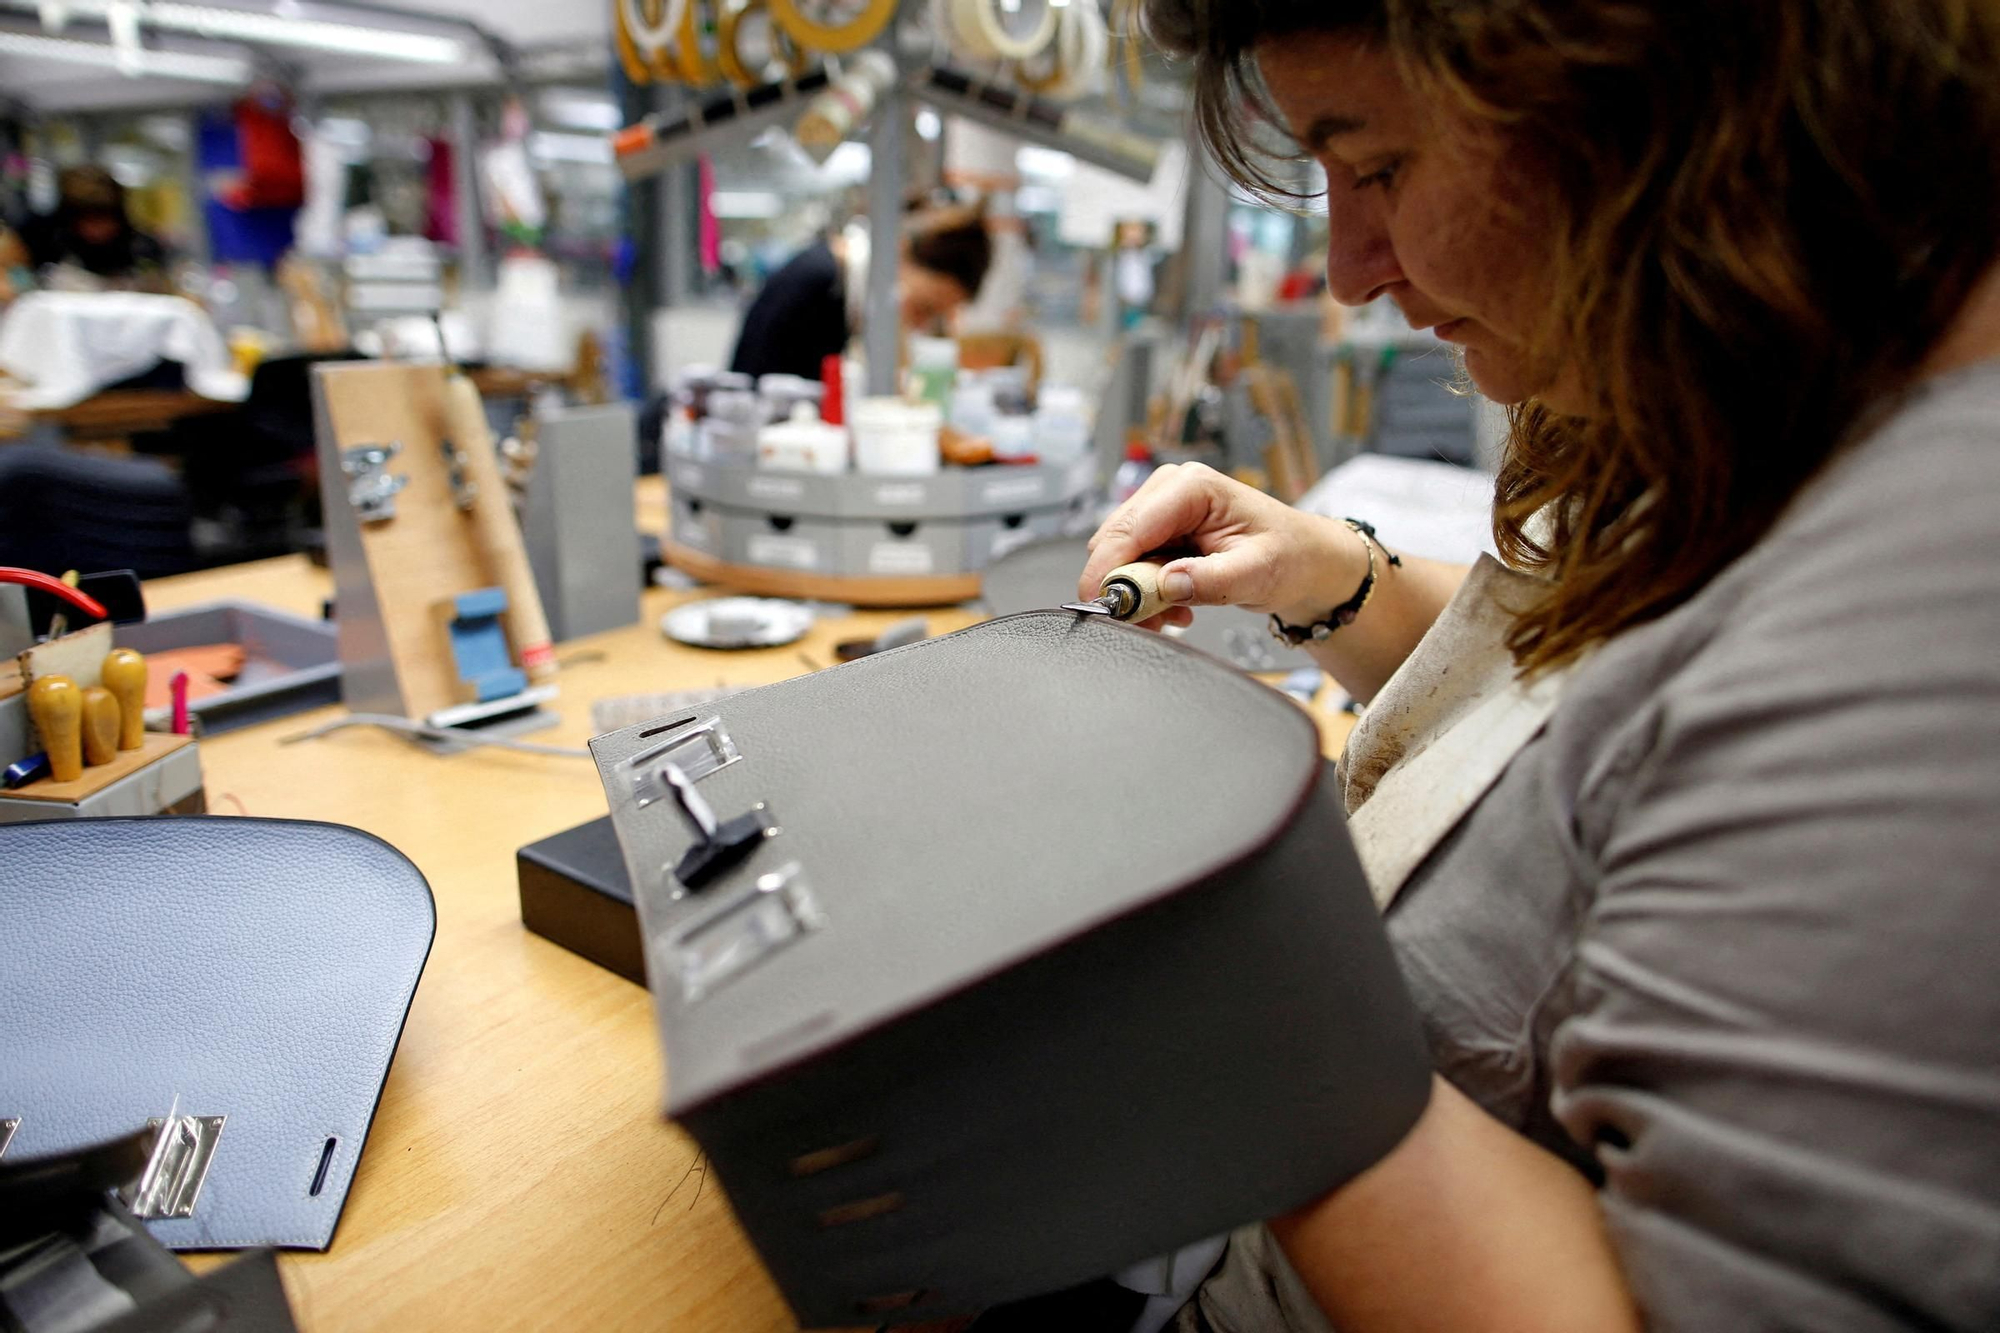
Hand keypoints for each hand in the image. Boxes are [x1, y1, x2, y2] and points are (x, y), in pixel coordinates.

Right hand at [1079, 463, 1365, 629]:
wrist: (1305, 561)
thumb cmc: (1290, 556)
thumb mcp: (1257, 572)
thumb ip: (1211, 580)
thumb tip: (1165, 584)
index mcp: (1191, 487)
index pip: (1129, 529)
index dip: (1108, 571)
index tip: (1104, 609)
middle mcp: (1169, 490)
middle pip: (1114, 542)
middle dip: (1125, 587)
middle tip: (1155, 620)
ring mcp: (1162, 510)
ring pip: (1118, 557)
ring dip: (1138, 593)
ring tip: (1175, 614)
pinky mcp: (1160, 531)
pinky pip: (1132, 565)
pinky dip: (1146, 592)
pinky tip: (1175, 604)